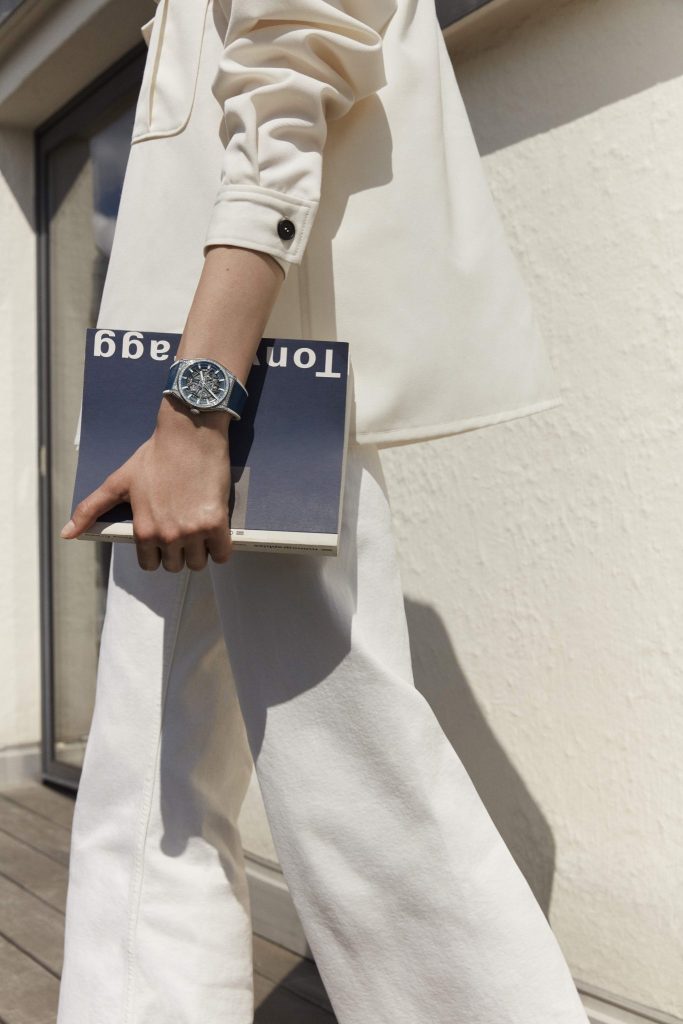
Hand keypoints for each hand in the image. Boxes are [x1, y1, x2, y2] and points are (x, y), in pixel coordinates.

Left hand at [61, 397, 232, 571]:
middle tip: (182, 527)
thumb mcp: (118, 482)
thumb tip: (67, 534)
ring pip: (199, 563)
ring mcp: (192, 531)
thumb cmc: (155, 455)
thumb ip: (91, 509)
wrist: (189, 435)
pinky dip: (221, 548)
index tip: (164, 535)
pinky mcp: (216, 524)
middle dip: (179, 552)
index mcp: (143, 529)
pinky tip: (216, 532)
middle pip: (176, 566)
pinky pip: (222, 554)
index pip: (150, 564)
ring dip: (200, 551)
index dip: (157, 552)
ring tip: (199, 528)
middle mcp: (166, 535)